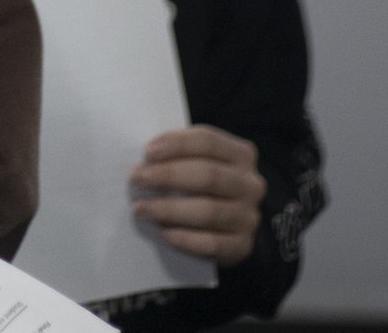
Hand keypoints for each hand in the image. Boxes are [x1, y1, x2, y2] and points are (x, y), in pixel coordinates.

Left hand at [130, 126, 265, 267]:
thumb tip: (145, 158)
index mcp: (241, 154)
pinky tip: (163, 232)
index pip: (209, 142)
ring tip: (141, 208)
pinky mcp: (242, 246)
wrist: (228, 226)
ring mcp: (248, 217)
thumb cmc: (204, 185)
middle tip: (137, 178)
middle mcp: (251, 185)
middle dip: (169, 175)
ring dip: (169, 209)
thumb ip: (180, 155)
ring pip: (209, 211)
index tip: (147, 152)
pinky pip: (212, 244)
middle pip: (209, 175)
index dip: (177, 144)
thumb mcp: (199, 162)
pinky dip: (185, 238)